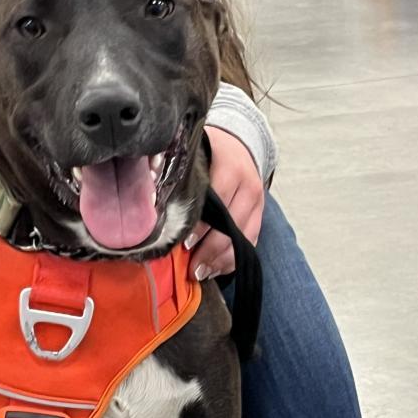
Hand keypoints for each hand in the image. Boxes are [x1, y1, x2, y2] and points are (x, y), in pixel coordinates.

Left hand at [188, 125, 264, 280]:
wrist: (238, 145)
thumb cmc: (208, 153)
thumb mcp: (195, 156)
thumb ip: (181, 178)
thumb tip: (157, 209)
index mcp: (231, 168)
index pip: (217, 201)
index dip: (201, 226)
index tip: (183, 243)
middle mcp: (249, 186)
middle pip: (232, 226)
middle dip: (210, 250)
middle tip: (191, 267)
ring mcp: (258, 203)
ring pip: (243, 240)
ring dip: (221, 261)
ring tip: (200, 272)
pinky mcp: (260, 216)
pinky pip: (250, 244)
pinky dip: (231, 260)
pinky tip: (214, 269)